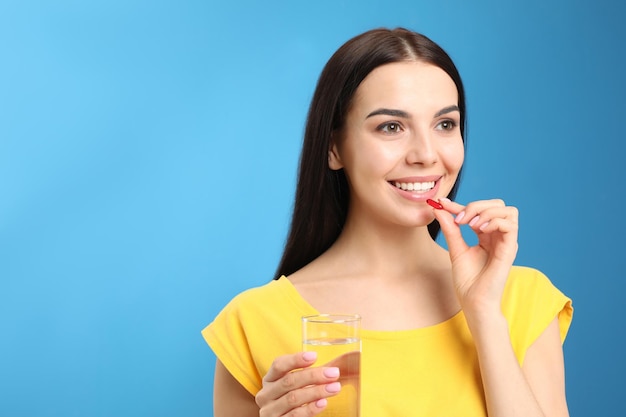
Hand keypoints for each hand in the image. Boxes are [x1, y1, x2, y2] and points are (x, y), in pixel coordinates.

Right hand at [255, 351, 341, 416]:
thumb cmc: (290, 400)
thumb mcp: (292, 386)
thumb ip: (307, 375)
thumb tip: (337, 363)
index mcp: (269, 380)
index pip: (278, 365)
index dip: (296, 359)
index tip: (315, 356)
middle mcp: (265, 395)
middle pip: (288, 381)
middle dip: (313, 376)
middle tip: (334, 373)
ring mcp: (270, 412)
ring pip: (293, 398)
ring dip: (316, 391)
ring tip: (335, 388)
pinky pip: (295, 415)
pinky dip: (310, 409)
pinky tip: (323, 403)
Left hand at [432, 198, 518, 316]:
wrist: (474, 302)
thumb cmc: (467, 281)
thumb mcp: (455, 249)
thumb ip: (450, 228)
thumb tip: (439, 209)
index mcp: (486, 236)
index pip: (478, 211)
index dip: (460, 204)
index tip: (442, 203)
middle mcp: (498, 237)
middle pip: (498, 205)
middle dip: (477, 205)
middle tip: (460, 218)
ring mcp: (506, 243)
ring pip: (508, 211)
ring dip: (486, 212)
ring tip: (470, 225)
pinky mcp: (510, 250)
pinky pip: (510, 225)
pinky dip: (494, 221)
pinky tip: (480, 230)